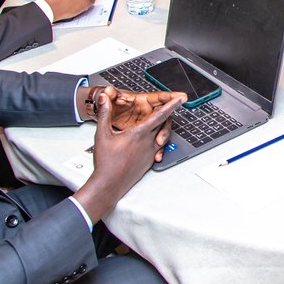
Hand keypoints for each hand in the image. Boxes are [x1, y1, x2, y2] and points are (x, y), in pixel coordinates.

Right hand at [73, 91, 186, 222]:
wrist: (109, 184)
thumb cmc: (106, 162)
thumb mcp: (102, 135)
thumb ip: (104, 114)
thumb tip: (104, 99)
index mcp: (139, 134)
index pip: (159, 116)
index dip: (171, 105)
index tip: (181, 99)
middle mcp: (148, 143)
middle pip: (163, 124)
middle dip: (167, 114)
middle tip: (171, 105)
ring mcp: (150, 153)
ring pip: (162, 136)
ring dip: (163, 128)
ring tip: (161, 122)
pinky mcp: (149, 161)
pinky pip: (158, 148)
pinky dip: (158, 140)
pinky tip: (152, 139)